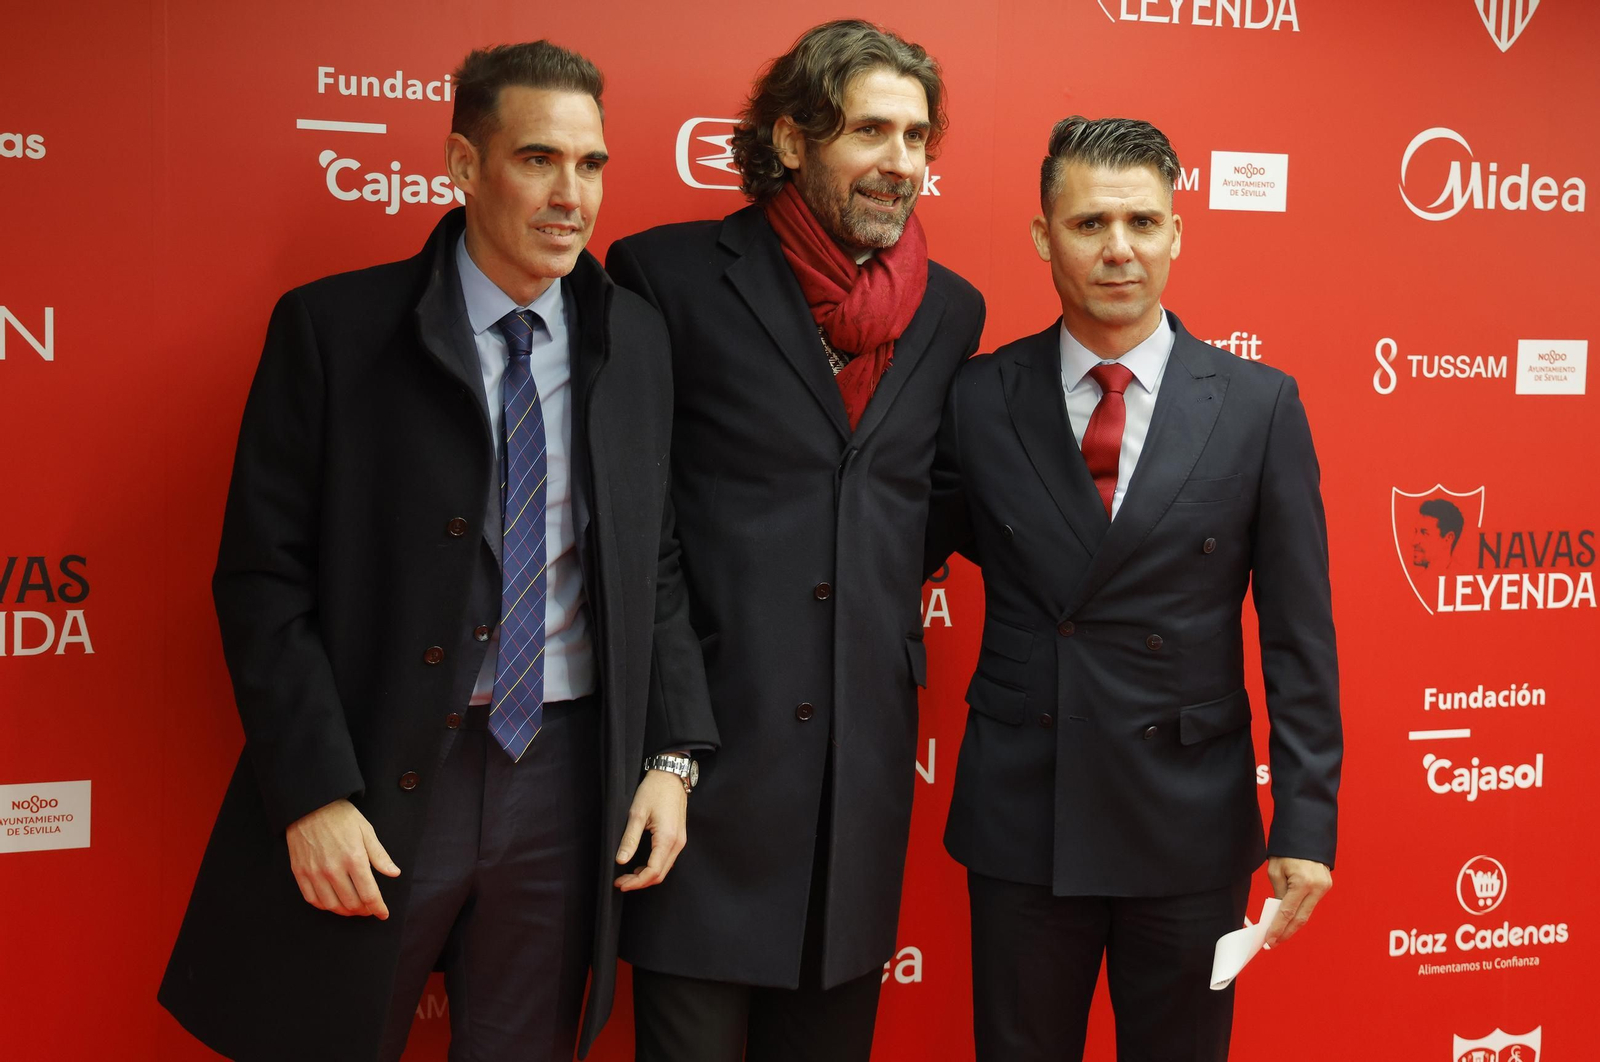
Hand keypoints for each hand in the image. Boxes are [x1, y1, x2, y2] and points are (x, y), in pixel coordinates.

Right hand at [286, 798, 400, 918]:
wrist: (310, 806)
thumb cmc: (341, 817)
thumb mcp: (366, 831)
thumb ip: (380, 856)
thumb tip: (394, 873)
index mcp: (354, 859)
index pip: (369, 894)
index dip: (378, 908)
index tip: (383, 914)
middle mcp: (333, 869)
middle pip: (351, 903)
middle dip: (364, 910)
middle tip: (369, 909)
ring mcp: (314, 873)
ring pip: (332, 905)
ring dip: (345, 911)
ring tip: (354, 908)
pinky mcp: (300, 873)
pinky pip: (312, 899)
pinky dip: (325, 906)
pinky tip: (333, 903)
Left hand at [614, 770, 687, 891]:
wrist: (670, 775)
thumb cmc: (654, 790)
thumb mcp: (637, 814)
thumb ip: (630, 839)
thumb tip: (621, 861)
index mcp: (667, 838)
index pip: (653, 871)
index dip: (636, 881)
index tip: (620, 883)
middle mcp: (678, 843)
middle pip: (660, 874)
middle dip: (640, 882)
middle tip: (621, 882)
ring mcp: (680, 840)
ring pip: (664, 869)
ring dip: (646, 876)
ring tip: (627, 875)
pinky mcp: (678, 837)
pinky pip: (667, 860)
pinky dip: (654, 867)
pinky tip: (640, 865)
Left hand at [1263, 856, 1331, 947]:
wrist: (1305, 834)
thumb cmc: (1287, 850)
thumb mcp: (1275, 871)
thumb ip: (1278, 893)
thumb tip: (1279, 913)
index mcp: (1302, 883)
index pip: (1288, 913)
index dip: (1278, 928)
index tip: (1269, 940)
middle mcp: (1317, 887)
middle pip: (1301, 918)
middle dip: (1286, 932)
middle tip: (1273, 942)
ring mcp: (1325, 887)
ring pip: (1307, 913)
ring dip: (1293, 924)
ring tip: (1279, 934)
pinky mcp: (1327, 885)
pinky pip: (1311, 903)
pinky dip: (1300, 912)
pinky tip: (1290, 920)